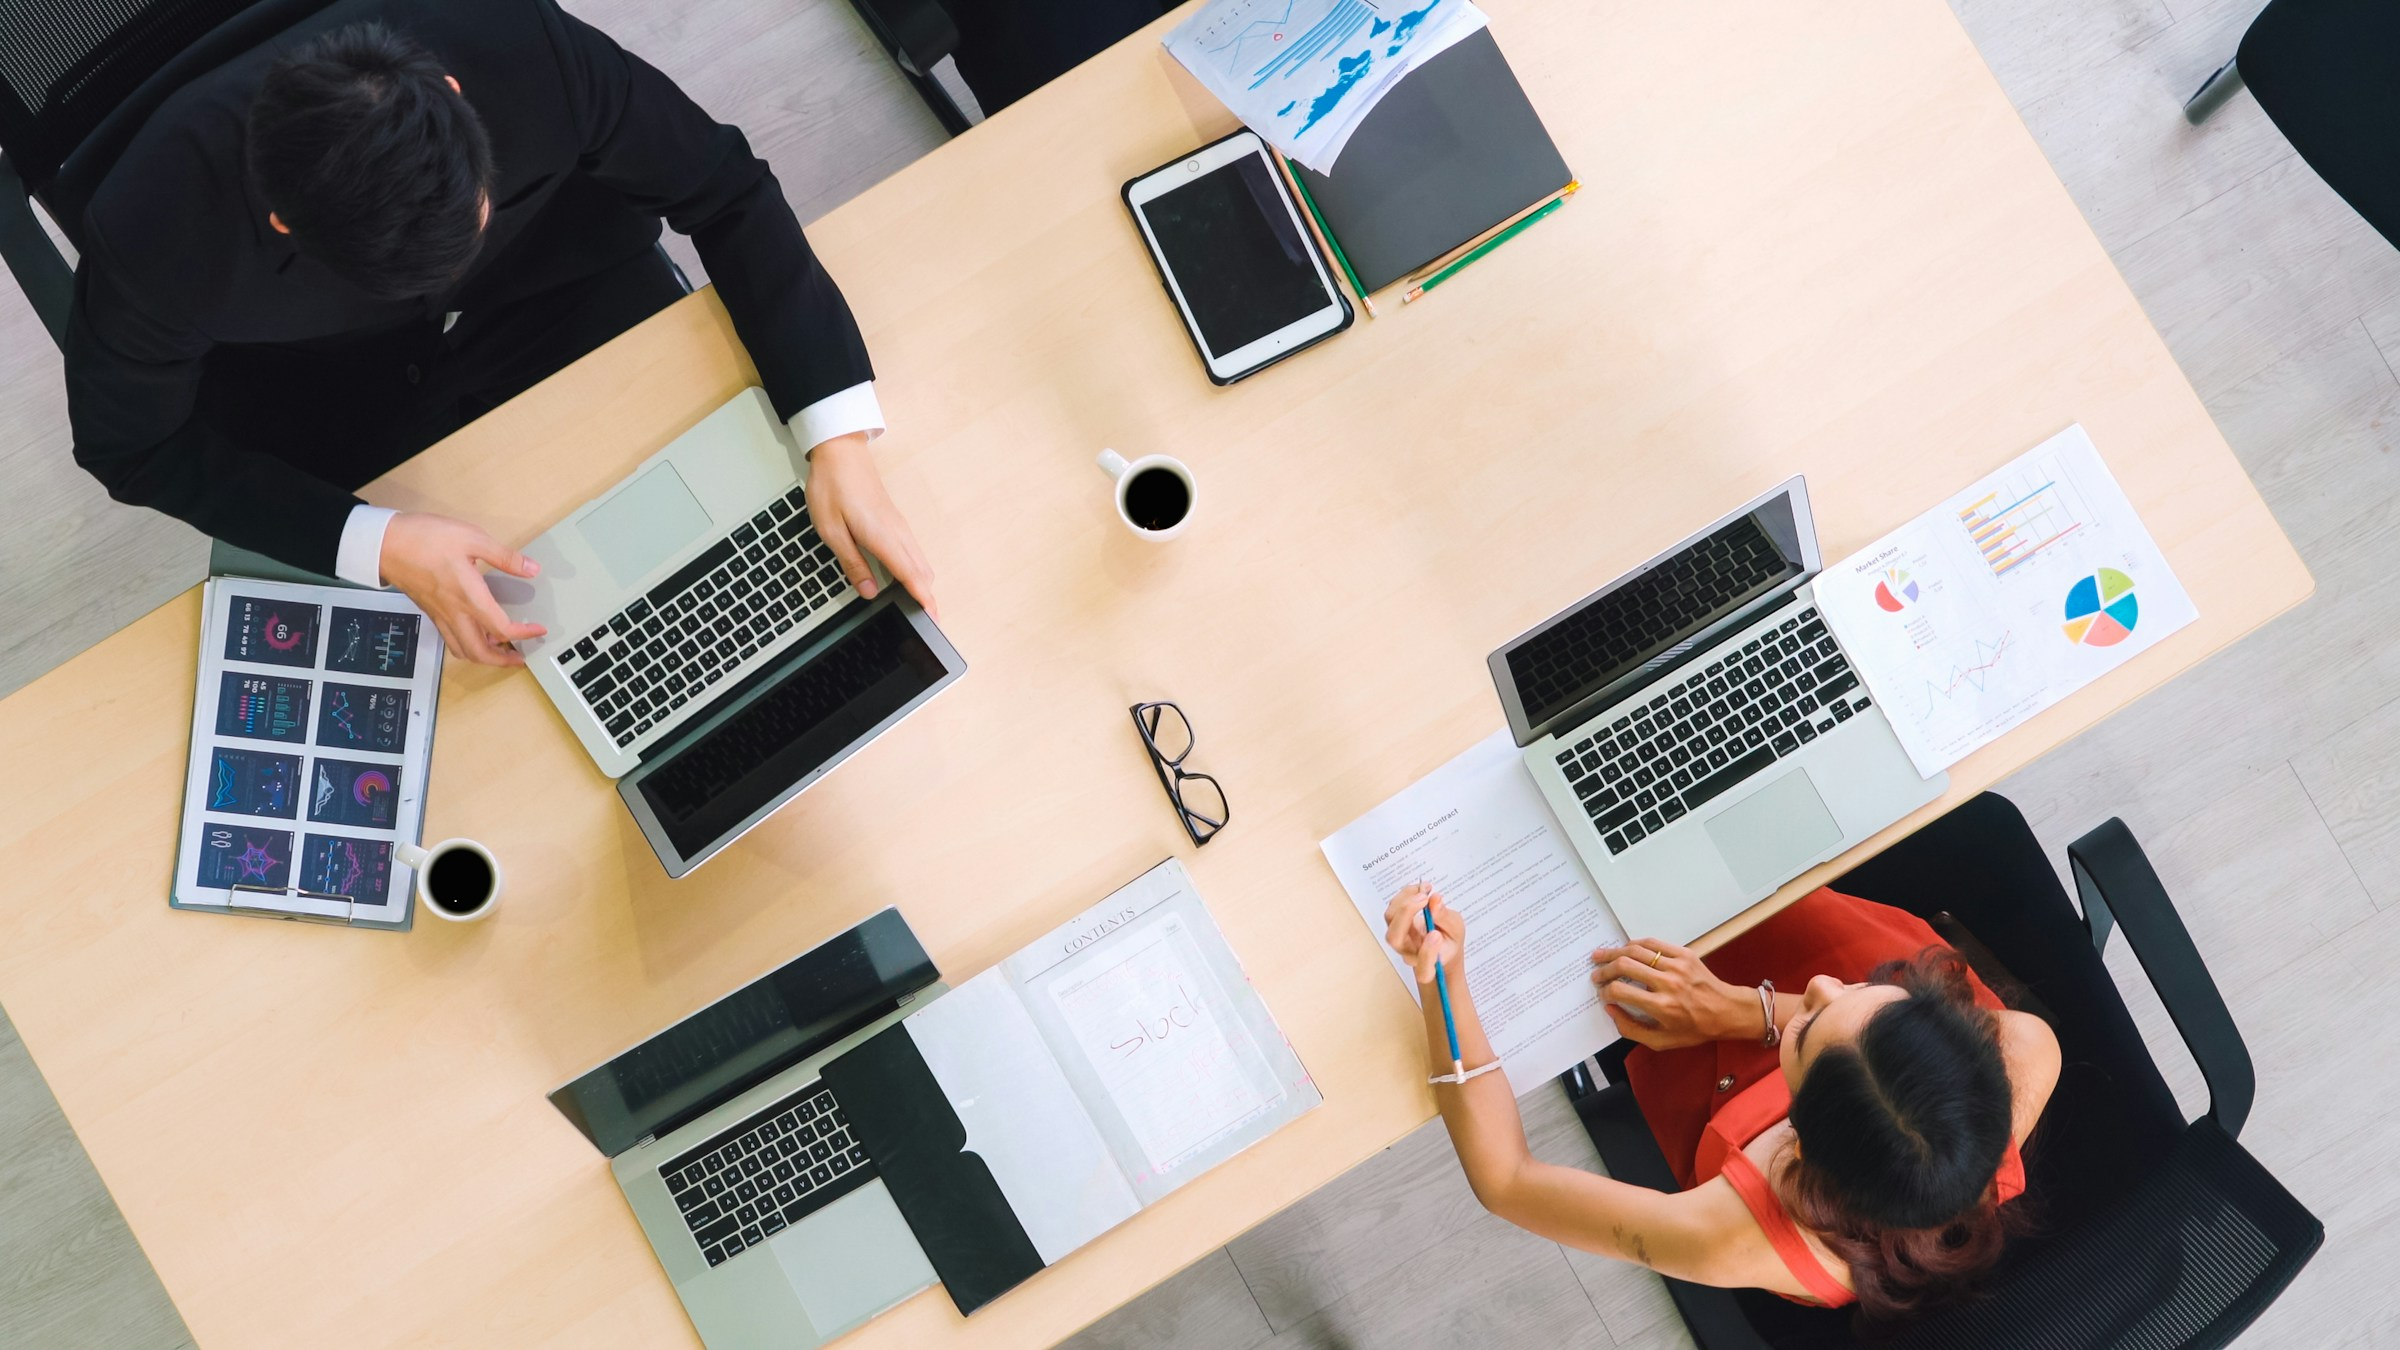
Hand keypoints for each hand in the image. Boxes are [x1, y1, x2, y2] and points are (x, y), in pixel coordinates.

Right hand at [378, 512, 545, 666]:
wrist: (385, 543)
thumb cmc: (425, 538)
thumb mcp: (472, 538)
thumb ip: (505, 557)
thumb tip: (532, 569)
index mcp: (468, 597)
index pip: (501, 629)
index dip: (524, 635)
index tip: (538, 630)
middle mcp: (454, 612)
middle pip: (479, 653)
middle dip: (502, 661)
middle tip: (520, 657)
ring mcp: (440, 615)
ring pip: (462, 650)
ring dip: (483, 657)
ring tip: (500, 650)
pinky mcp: (430, 611)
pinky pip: (449, 639)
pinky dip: (466, 646)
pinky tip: (475, 634)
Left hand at [805, 433, 937, 617]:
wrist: (840, 452)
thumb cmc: (833, 486)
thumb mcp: (831, 530)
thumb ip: (852, 563)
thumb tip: (868, 591)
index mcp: (883, 538)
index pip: (911, 576)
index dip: (923, 600)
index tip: (933, 619)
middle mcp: (898, 533)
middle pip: (922, 572)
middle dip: (928, 597)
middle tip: (927, 621)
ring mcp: (900, 526)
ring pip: (921, 562)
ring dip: (924, 584)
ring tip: (920, 605)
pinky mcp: (896, 522)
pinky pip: (914, 551)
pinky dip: (917, 570)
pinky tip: (908, 578)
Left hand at [1382, 883, 1463, 985]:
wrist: (1440, 945)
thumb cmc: (1448, 941)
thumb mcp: (1456, 930)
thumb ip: (1446, 919)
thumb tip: (1435, 901)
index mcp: (1428, 966)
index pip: (1423, 968)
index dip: (1427, 953)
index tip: (1436, 934)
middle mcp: (1409, 953)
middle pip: (1395, 939)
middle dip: (1406, 914)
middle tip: (1425, 899)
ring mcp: (1399, 939)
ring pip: (1391, 920)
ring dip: (1406, 899)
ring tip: (1425, 889)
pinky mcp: (1395, 925)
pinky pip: (1393, 909)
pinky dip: (1405, 895)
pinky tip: (1420, 889)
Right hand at [1589, 939, 1757, 1050]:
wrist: (1726, 1011)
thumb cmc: (1694, 1029)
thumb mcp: (1662, 1041)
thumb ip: (1631, 1028)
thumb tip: (1610, 1009)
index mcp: (1661, 1006)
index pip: (1620, 991)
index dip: (1605, 991)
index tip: (1602, 993)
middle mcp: (1667, 983)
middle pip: (1624, 965)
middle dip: (1604, 969)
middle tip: (1595, 974)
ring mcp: (1676, 965)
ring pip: (1636, 950)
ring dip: (1614, 952)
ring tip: (1600, 955)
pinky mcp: (1684, 954)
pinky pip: (1653, 943)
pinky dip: (1635, 944)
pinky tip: (1625, 949)